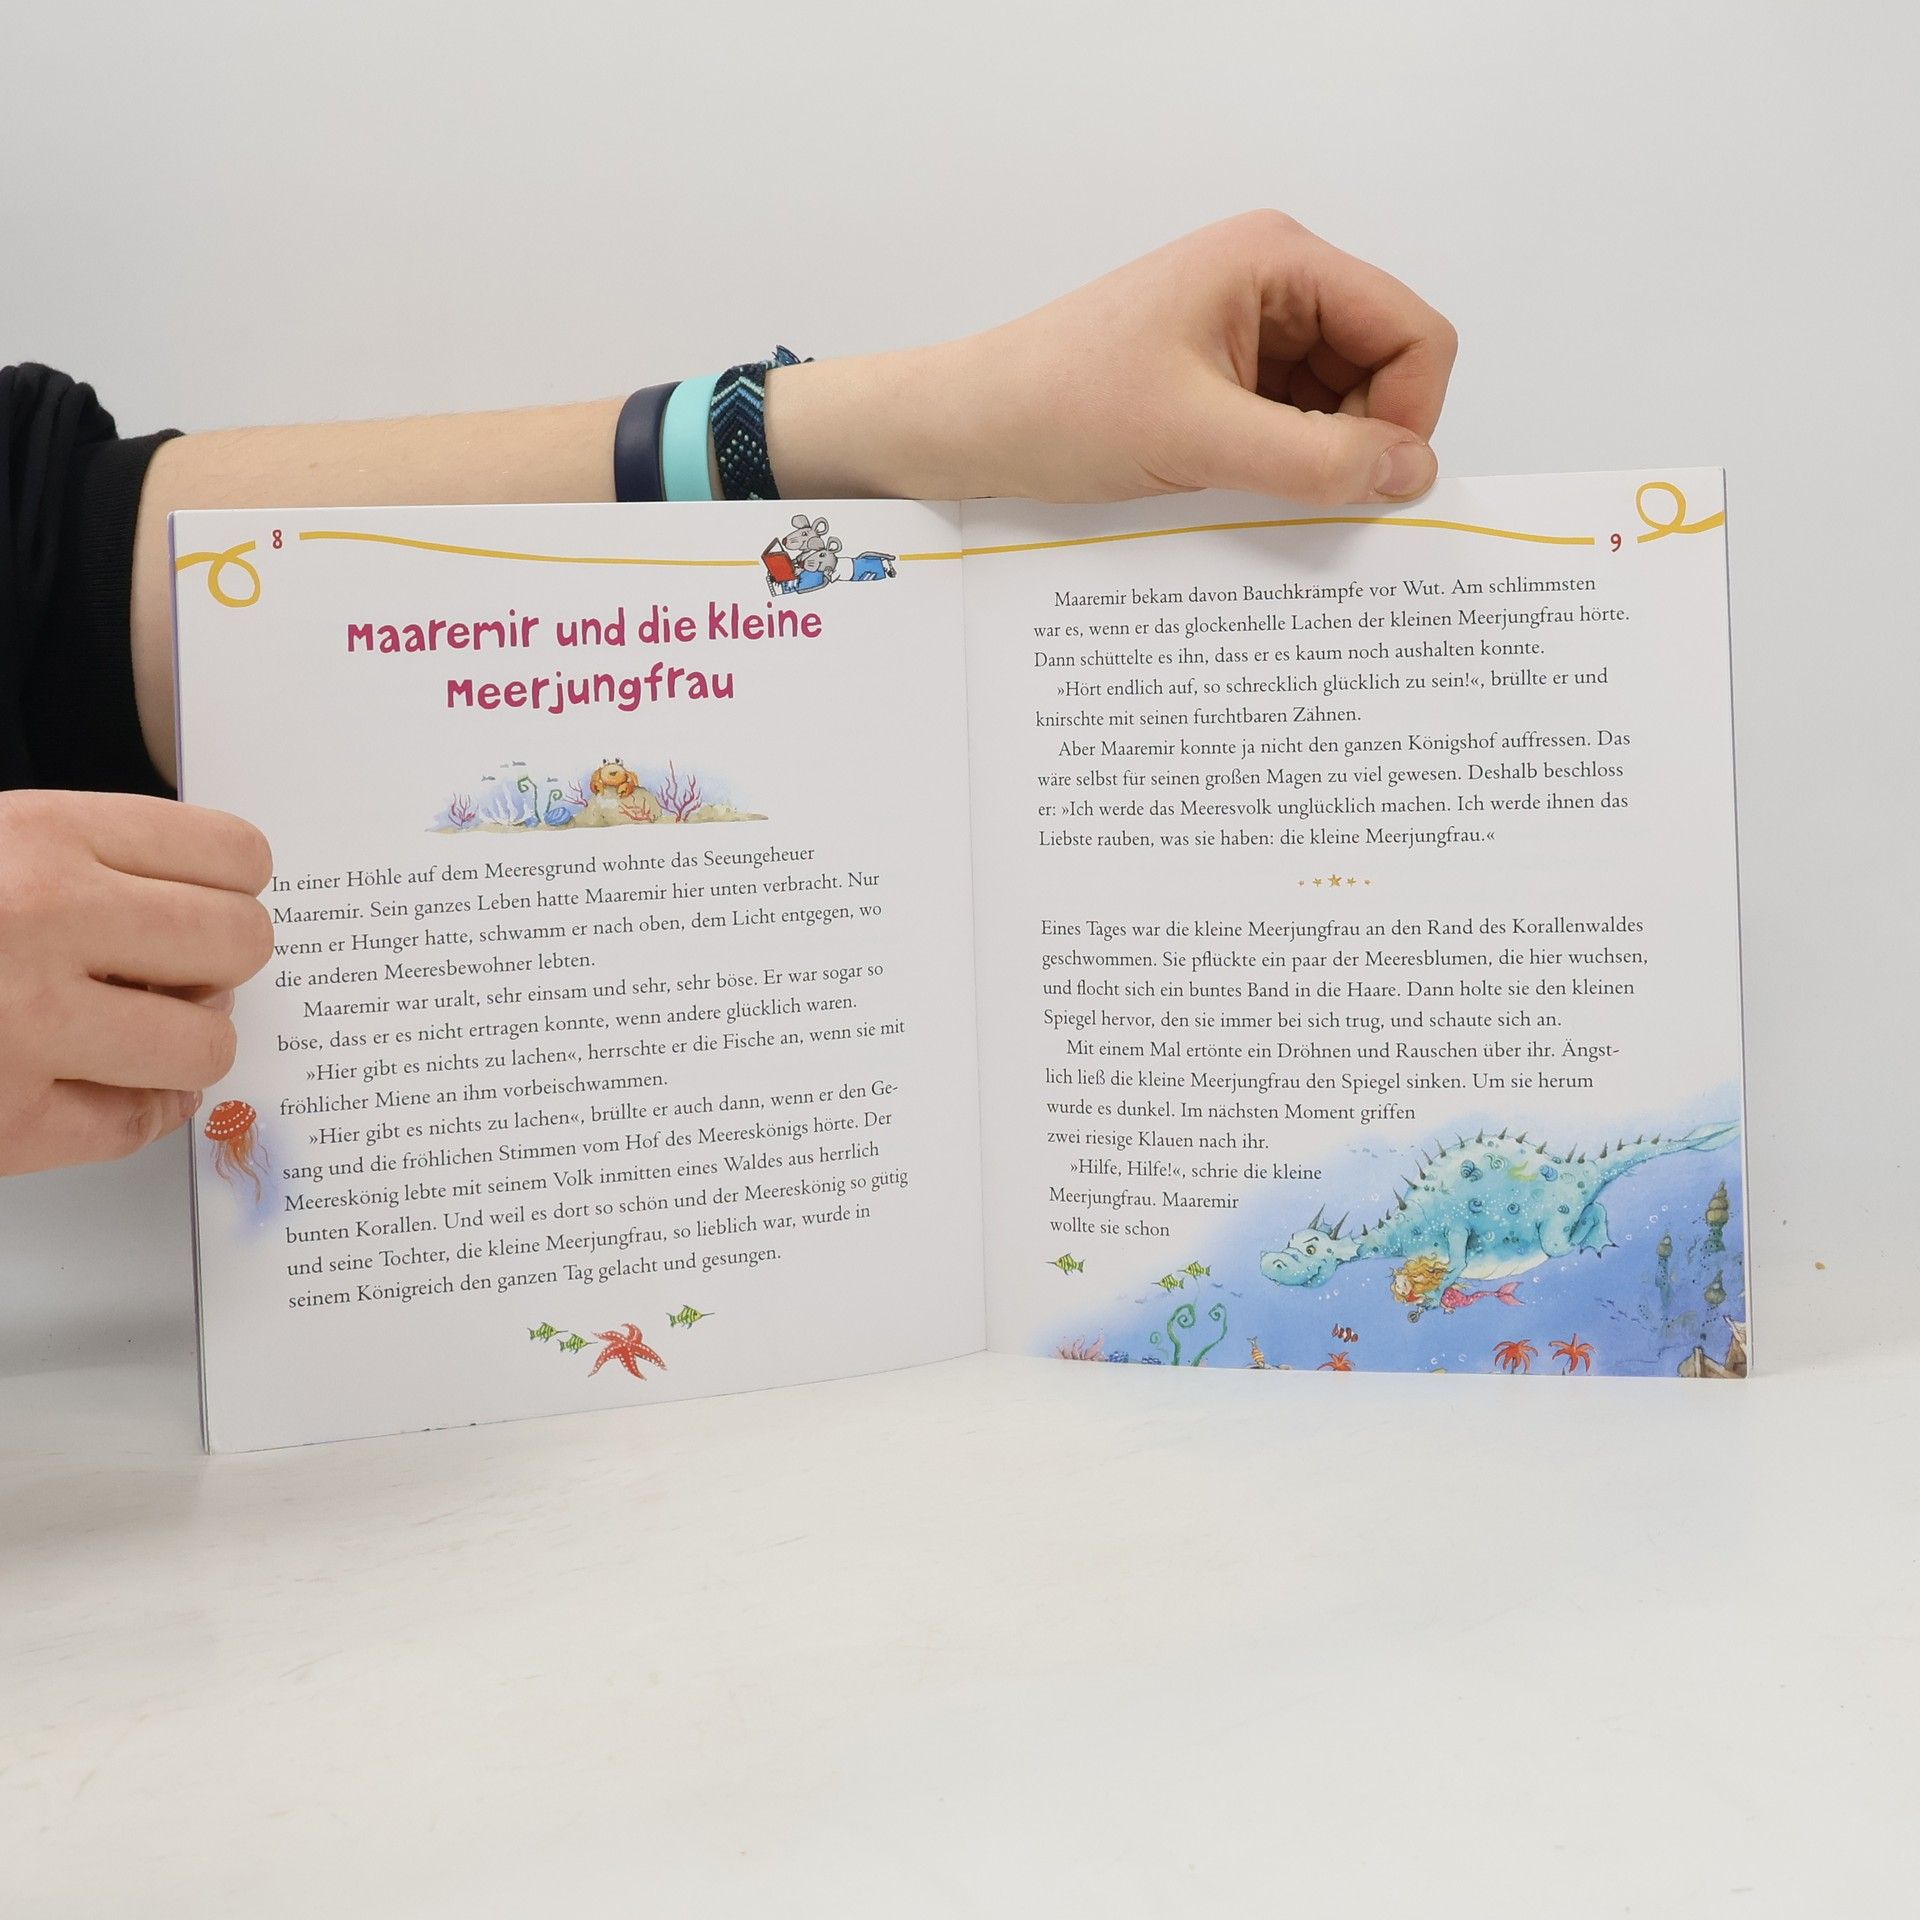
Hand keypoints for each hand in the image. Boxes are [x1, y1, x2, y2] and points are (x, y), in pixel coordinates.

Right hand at [0, 791, 273, 1173]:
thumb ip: (94, 861)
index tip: (213, 901)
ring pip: (209, 1046)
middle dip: (219, 963)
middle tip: (177, 971)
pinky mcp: (8, 1122)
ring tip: (130, 1027)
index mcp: (43, 837)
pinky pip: (136, 1126)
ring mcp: (26, 1027)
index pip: (233, 853)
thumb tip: (212, 896)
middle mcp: (43, 921)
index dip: (234, 886)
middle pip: (241, 944)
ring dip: (182, 1044)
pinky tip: (98, 1084)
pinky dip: (131, 1111)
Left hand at [768, 210, 1457, 505]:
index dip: (1408, 412)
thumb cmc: (1058, 407)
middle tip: (1305, 496)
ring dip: (1321, 458)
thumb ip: (1314, 459)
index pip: (1411, 330)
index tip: (1370, 483)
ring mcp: (1250, 331)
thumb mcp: (1197, 440)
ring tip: (1256, 491)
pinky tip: (1243, 491)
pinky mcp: (1224, 378)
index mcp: (1277, 260)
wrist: (969, 428)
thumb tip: (1412, 473)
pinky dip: (1289, 464)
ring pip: (1342, 403)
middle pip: (1384, 367)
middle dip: (1362, 438)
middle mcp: (1274, 283)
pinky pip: (1294, 423)